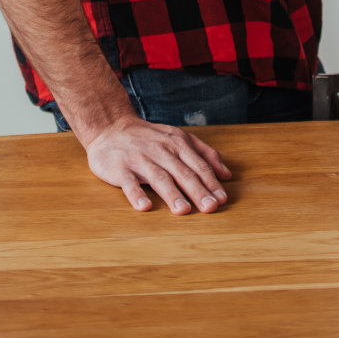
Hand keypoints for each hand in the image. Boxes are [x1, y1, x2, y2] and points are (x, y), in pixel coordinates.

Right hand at [83, 117, 232, 213]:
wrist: (111, 127)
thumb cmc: (149, 137)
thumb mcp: (178, 138)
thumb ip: (204, 153)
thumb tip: (227, 174)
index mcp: (177, 143)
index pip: (198, 165)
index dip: (211, 182)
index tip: (222, 199)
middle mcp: (161, 150)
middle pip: (182, 172)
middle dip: (198, 190)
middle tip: (210, 208)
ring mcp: (140, 159)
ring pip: (159, 177)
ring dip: (172, 194)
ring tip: (183, 210)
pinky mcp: (120, 168)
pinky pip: (129, 182)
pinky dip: (136, 194)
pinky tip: (145, 206)